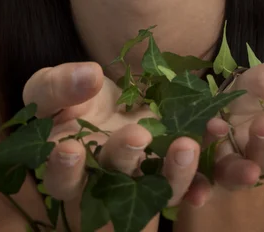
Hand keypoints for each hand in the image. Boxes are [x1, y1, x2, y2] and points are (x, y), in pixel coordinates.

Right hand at [22, 62, 204, 230]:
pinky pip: (191, 167)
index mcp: (67, 167)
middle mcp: (106, 180)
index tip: (71, 148)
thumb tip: (89, 76)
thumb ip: (58, 87)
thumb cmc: (65, 95)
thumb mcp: (48, 87)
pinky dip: (206, 158)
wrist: (101, 95)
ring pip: (159, 188)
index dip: (65, 169)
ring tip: (186, 146)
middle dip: (126, 160)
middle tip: (137, 136)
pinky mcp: (170, 159)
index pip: (60, 179)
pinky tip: (215, 131)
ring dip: (174, 173)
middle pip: (116, 185)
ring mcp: (143, 173)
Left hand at [182, 40, 263, 206]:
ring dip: (236, 169)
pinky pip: (203, 182)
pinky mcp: (206, 167)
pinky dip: (200, 188)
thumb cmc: (260, 89)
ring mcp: (234, 161)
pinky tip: (196, 191)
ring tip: (224, 140)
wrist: (224, 99)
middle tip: (263, 126)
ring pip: (237, 174)